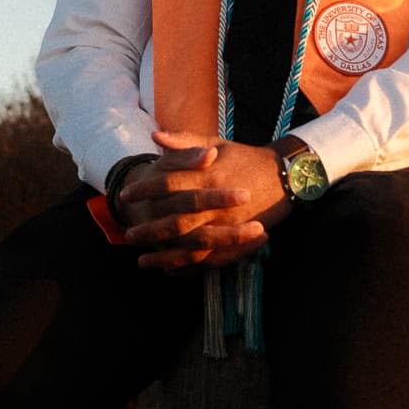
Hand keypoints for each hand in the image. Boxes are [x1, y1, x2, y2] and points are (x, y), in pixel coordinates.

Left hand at [119, 131, 290, 270]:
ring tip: (142, 261)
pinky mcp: (237, 240)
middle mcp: (216, 203)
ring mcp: (228, 224)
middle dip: (150, 230)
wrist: (284, 176)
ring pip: (190, 246)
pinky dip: (188, 268)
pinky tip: (169, 271)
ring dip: (164, 256)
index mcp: (209, 175)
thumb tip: (154, 137)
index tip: (125, 195)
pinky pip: (209, 260)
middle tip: (129, 233)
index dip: (144, 189)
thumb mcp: (216, 143)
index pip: (168, 183)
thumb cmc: (245, 157)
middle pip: (176, 221)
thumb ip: (184, 142)